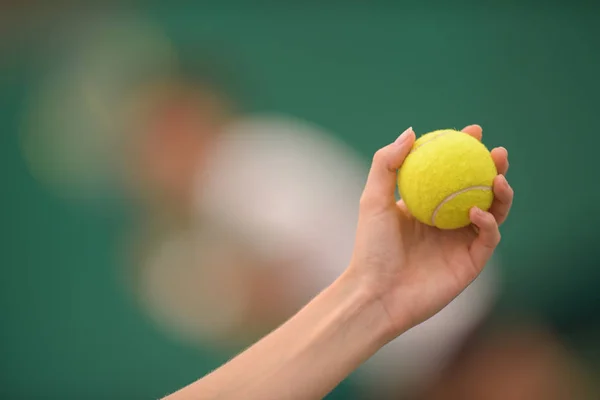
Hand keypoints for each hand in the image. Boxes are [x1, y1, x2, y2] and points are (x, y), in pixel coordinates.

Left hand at [348, 125, 512, 335]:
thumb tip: (412, 132)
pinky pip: (488, 237)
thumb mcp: (373, 200)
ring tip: (499, 176)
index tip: (472, 131)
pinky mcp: (471, 263)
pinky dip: (488, 222)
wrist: (377, 292)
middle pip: (478, 188)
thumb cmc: (371, 247)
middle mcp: (446, 221)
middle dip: (493, 168)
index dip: (464, 150)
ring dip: (501, 193)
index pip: (450, 172)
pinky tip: (477, 210)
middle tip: (497, 151)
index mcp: (426, 204)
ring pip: (492, 211)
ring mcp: (460, 242)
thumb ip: (387, 164)